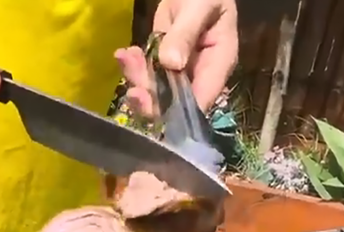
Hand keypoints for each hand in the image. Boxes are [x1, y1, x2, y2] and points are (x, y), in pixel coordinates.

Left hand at [115, 0, 237, 115]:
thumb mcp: (199, 7)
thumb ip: (186, 34)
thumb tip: (172, 64)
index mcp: (219, 64)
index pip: (202, 99)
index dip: (179, 111)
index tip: (154, 106)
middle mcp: (200, 74)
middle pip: (175, 102)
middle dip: (151, 100)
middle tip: (132, 91)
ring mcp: (180, 70)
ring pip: (156, 90)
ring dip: (137, 79)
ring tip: (126, 58)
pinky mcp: (164, 62)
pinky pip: (146, 73)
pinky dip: (133, 67)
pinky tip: (124, 54)